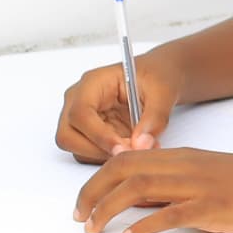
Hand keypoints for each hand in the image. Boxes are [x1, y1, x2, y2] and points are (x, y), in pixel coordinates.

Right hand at [54, 57, 179, 161]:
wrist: (160, 78)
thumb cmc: (158, 76)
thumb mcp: (164, 92)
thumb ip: (155, 118)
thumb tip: (141, 145)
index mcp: (92, 83)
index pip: (80, 113)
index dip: (98, 135)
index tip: (122, 148)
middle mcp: (79, 100)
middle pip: (67, 135)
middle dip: (97, 150)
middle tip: (131, 152)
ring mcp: (82, 117)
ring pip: (76, 147)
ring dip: (105, 155)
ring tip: (138, 148)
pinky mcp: (91, 132)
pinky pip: (90, 152)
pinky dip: (109, 157)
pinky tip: (133, 148)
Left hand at [74, 148, 232, 232]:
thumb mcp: (212, 179)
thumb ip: (178, 188)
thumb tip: (142, 206)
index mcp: (184, 158)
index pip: (126, 159)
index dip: (96, 180)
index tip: (82, 202)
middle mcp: (187, 166)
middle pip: (123, 170)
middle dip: (91, 192)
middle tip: (78, 217)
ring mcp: (201, 185)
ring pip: (140, 188)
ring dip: (109, 208)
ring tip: (94, 228)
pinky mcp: (217, 206)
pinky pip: (173, 213)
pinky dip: (146, 226)